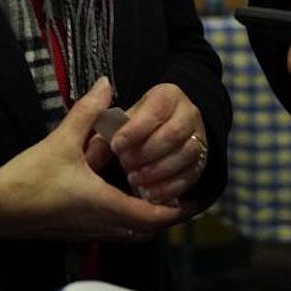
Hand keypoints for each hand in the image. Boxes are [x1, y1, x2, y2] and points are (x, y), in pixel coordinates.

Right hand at [0, 78, 193, 240]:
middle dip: (165, 216)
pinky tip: (121, 198)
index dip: (177, 210)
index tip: (193, 200)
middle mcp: (102, 224)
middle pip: (146, 230)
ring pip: (129, 233)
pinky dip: (126, 220)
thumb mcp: (60, 141)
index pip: (153, 216)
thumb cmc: (28, 179)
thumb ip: (86, 111)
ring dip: (145, 219)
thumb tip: (106, 84)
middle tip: (178, 196)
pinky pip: (113, 231)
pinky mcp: (76, 233)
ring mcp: (88, 232)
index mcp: (105, 205)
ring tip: (154, 196)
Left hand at [109, 83, 208, 205]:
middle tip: (126, 165)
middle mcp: (188, 114)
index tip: (116, 146)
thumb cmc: (133, 126)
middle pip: (174, 133)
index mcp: (167, 96)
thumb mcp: (117, 121)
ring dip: (159, 171)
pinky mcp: (200, 163)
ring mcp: (198, 138)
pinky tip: (149, 194)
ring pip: (186, 155)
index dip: (136, 129)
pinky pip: (190, 176)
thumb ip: (102, 132)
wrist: (160, 133)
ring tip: (136, 180)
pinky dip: (169, 188)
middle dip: (147, 152)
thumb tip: (90, 150)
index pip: (156, 109)